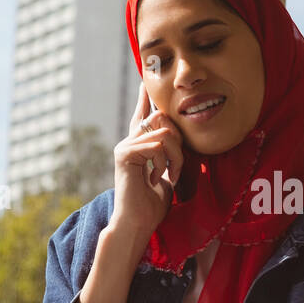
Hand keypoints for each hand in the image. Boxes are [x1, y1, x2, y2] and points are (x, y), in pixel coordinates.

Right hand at [112, 80, 184, 237]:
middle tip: (175, 167)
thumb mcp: (165, 174)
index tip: (144, 79)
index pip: (142, 115)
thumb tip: (176, 140)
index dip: (144, 97)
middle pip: (162, 118)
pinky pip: (158, 145)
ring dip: (175, 156)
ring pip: (164, 132)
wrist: (137, 223)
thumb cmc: (151, 205)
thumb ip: (168, 155)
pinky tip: (159, 177)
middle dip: (178, 141)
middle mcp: (129, 141)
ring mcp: (125, 146)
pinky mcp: (125, 154)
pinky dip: (166, 162)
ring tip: (169, 175)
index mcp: (138, 145)